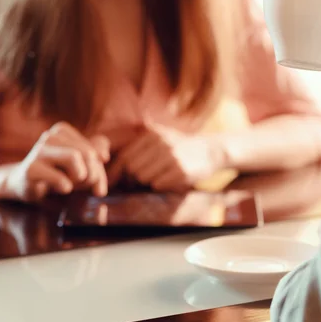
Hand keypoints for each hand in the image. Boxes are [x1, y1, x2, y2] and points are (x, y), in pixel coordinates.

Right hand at [5, 122, 109, 202]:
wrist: (24, 185)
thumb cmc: (57, 172)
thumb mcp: (80, 162)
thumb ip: (97, 153)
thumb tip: (104, 156)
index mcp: (62, 131)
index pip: (95, 148)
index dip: (99, 168)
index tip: (95, 182)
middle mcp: (50, 136)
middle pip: (88, 153)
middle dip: (93, 174)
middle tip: (86, 186)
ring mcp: (38, 151)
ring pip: (74, 157)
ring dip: (81, 177)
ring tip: (73, 184)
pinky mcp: (31, 170)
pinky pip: (59, 178)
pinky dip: (67, 186)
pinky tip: (63, 188)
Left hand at [111, 123, 227, 190]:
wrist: (212, 151)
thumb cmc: (181, 147)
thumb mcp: (162, 135)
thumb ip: (139, 141)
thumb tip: (108, 156)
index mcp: (152, 135)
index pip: (125, 156)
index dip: (115, 171)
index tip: (110, 182)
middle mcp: (161, 143)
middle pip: (132, 169)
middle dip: (133, 179)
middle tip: (141, 182)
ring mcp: (171, 157)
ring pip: (143, 178)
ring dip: (147, 182)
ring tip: (159, 177)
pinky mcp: (181, 171)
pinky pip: (158, 184)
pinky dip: (160, 186)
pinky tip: (171, 180)